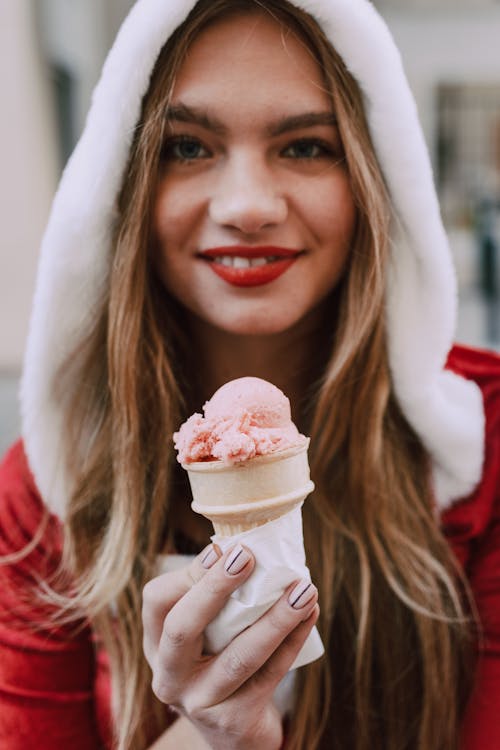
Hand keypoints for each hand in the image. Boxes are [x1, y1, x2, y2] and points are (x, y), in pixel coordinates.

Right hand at [142, 543, 318, 749]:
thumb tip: (242, 545)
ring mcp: (199, 702)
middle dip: (214, 589)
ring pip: (238, 657)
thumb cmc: (220, 660)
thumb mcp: (205, 632)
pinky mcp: (234, 721)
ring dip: (275, 619)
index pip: (158, 601)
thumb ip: (214, 597)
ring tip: (304, 589)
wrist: (233, 732)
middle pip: (182, 629)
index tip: (224, 547)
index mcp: (156, 643)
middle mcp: (168, 675)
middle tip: (247, 557)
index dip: (189, 572)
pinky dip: (292, 640)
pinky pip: (269, 675)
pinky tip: (310, 614)